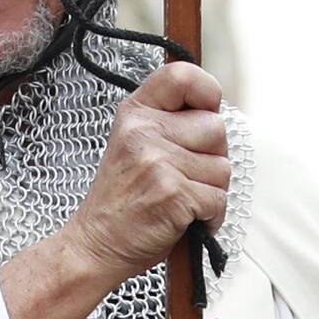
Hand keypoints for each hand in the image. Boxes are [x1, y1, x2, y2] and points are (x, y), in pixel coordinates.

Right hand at [66, 65, 231, 280]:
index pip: (181, 74)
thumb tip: (214, 110)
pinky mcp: (173, 193)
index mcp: (135, 113)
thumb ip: (168, 121)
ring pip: (222, 167)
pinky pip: (219, 199)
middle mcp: (144, 131)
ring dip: (210, 190)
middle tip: (183, 175)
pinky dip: (210, 216)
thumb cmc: (121, 199)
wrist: (96, 244)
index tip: (205, 110)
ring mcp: (158, 162)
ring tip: (180, 199)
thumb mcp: (132, 143)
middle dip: (211, 156)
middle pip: (216, 126)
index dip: (206, 91)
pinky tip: (185, 218)